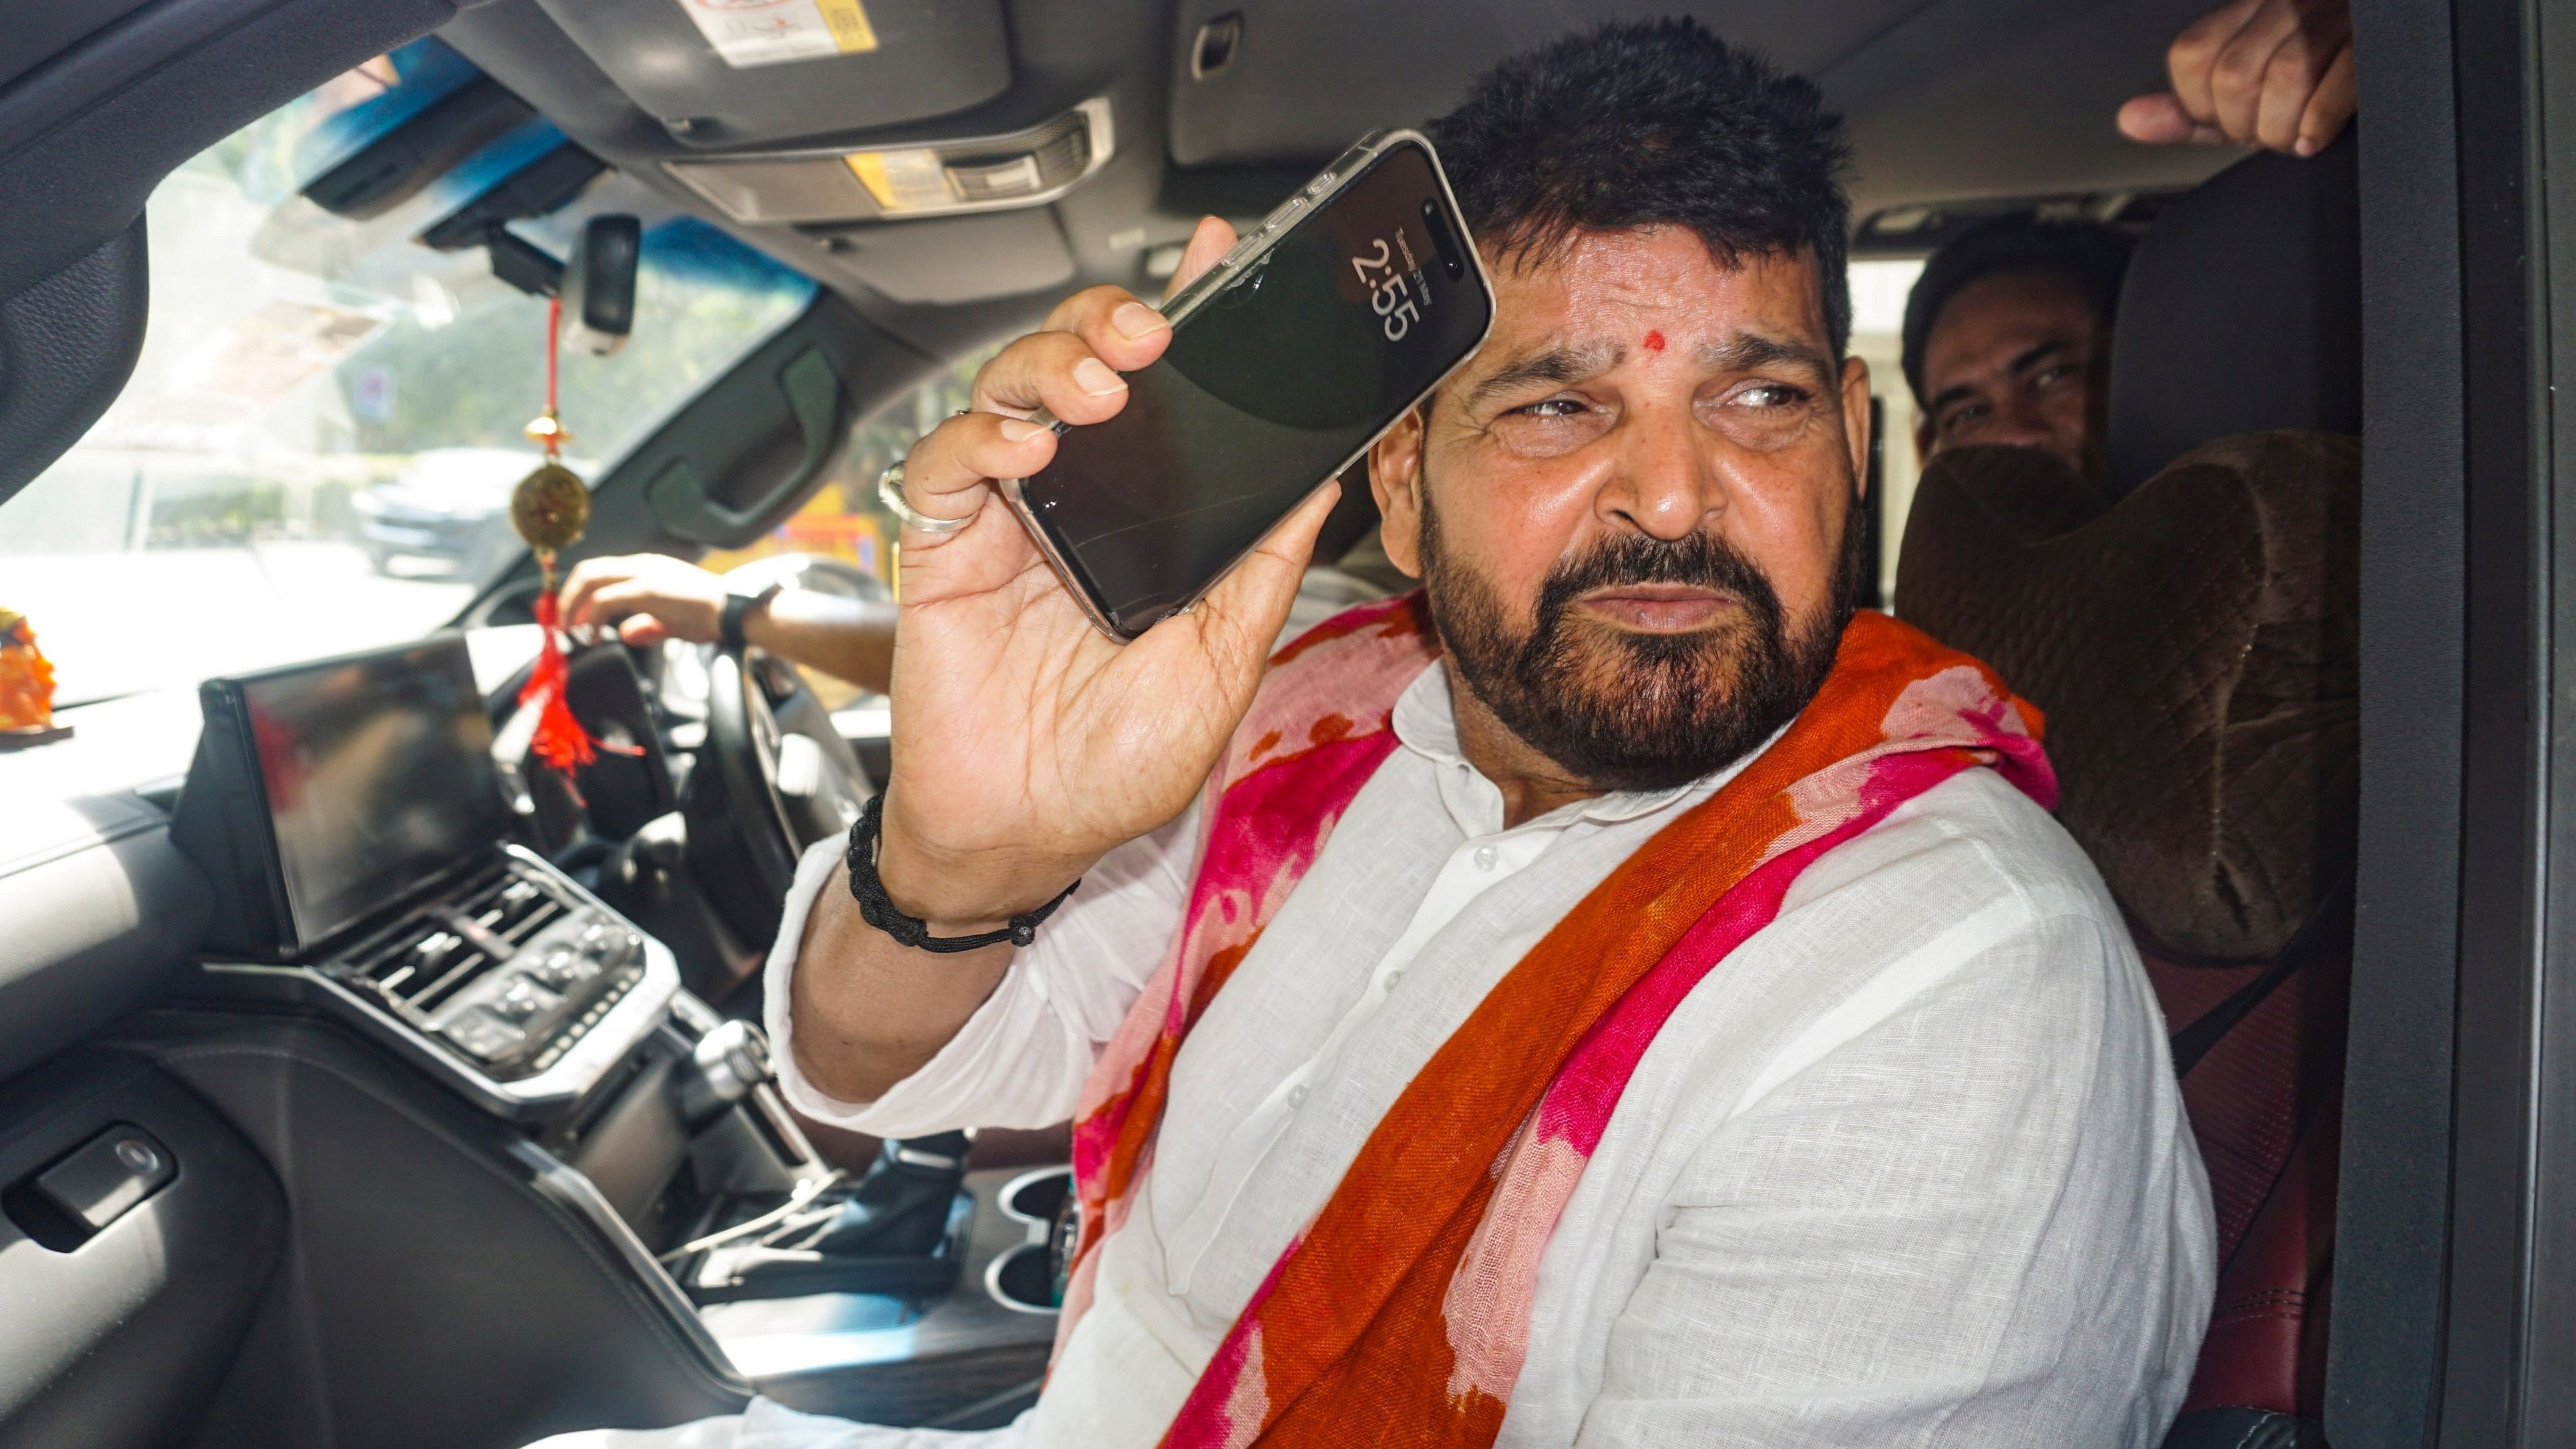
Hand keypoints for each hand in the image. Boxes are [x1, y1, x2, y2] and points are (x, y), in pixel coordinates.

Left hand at [559, 554, 728, 645]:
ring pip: (591, 579)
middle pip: (588, 570)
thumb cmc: (709, 616)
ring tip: (571, 628)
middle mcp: (641, 565)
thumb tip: (624, 633)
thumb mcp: (671, 622)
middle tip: (562, 623)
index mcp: (646, 568)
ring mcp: (644, 575)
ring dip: (573, 604)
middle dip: (567, 596)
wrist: (732, 612)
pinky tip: (593, 635)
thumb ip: (646, 626)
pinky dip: (591, 617)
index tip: (571, 615)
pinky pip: (606, 600)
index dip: (578, 592)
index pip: (600, 571)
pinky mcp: (647, 590)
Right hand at [875, 216, 1339, 925]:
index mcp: (1145, 516)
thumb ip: (1262, 565)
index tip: (1222, 258)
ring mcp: (1006, 518)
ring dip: (1054, 366)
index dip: (1185, 316)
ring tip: (1102, 386)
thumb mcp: (1221, 660)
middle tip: (1152, 327)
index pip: (1164, 392)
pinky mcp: (943, 547)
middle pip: (1078, 364)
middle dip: (1111, 322)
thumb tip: (1325, 480)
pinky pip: (945, 463)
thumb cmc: (1116, 763)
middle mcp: (1077, 501)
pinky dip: (983, 441)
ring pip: (1009, 390)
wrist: (1029, 837)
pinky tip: (1028, 452)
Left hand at [2119, 0, 2354, 156]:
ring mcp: (2335, 14)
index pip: (2192, 55)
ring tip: (2291, 138)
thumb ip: (2189, 112)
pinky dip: (2318, 121)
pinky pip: (2339, 79)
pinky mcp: (2375, 39)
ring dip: (2280, 128)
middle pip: (2234, 72)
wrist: (2387, 67)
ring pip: (2285, 74)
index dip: (2199, 104)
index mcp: (2249, 8)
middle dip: (2242, 124)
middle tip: (2264, 134)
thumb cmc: (2309, 84)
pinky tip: (2312, 140)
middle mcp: (2288, 2)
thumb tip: (2130, 119)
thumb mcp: (2243, 99)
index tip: (2225, 121)